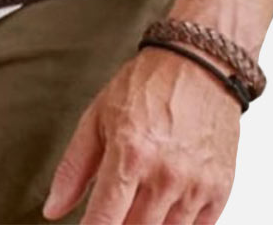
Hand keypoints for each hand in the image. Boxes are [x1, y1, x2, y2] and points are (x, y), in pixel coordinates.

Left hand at [42, 46, 240, 224]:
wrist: (199, 63)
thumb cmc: (147, 85)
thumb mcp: (98, 116)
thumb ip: (74, 168)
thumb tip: (53, 209)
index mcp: (130, 154)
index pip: (104, 222)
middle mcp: (165, 175)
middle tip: (114, 208)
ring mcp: (195, 186)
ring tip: (139, 202)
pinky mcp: (220, 190)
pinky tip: (165, 206)